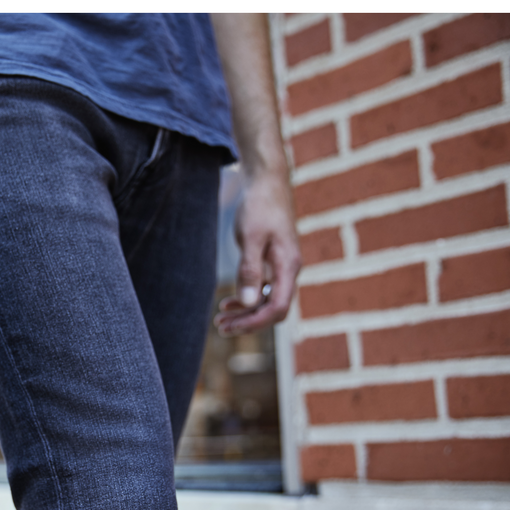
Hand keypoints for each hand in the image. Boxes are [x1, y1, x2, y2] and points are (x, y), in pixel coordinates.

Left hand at [213, 169, 300, 335]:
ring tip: (220, 318)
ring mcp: (282, 267)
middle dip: (247, 321)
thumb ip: (250, 270)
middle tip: (220, 327)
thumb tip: (248, 302)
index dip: (255, 322)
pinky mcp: (274, 262)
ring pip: (267, 301)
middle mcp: (289, 270)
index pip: (276, 308)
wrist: (268, 182)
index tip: (231, 327)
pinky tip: (229, 301)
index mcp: (288, 266)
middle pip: (273, 309)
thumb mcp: (251, 237)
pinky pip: (264, 289)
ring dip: (246, 312)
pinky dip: (248, 298)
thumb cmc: (260, 206)